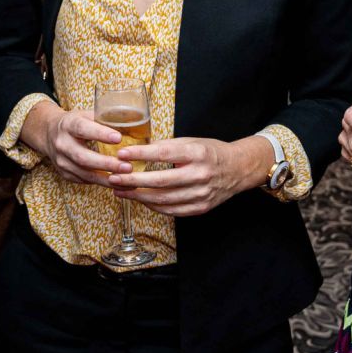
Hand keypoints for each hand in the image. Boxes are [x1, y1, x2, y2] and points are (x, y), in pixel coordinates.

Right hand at [27, 101, 132, 186]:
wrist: (49, 133)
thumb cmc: (76, 122)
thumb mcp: (86, 114)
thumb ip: (104, 118)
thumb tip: (133, 120)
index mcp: (69, 124)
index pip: (83, 129)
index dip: (101, 134)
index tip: (119, 138)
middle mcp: (62, 143)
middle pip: (83, 157)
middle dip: (106, 164)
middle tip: (127, 166)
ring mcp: (61, 161)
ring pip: (84, 173)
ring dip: (106, 178)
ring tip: (126, 178)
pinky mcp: (64, 173)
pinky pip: (84, 181)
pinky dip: (101, 183)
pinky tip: (116, 183)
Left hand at [108, 136, 258, 215]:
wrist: (238, 168)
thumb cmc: (211, 152)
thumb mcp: (192, 141)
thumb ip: (167, 146)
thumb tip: (138, 150)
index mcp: (197, 153)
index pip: (164, 153)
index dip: (141, 155)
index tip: (122, 154)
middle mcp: (200, 174)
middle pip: (160, 181)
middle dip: (132, 180)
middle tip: (113, 178)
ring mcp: (201, 194)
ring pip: (163, 199)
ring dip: (138, 196)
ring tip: (120, 191)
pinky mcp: (200, 208)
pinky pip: (171, 210)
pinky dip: (153, 205)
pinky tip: (140, 199)